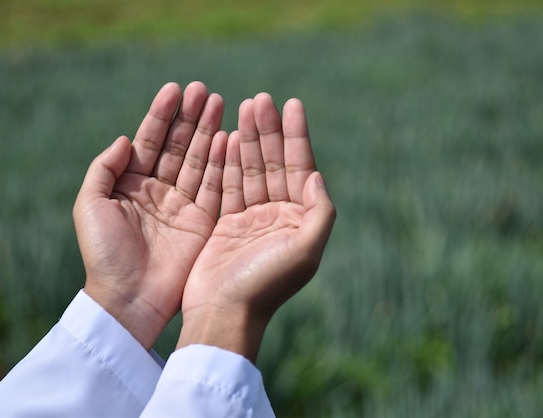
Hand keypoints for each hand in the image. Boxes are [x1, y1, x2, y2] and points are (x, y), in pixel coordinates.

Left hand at [73, 82, 227, 349]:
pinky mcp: (203, 221)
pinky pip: (215, 186)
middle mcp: (159, 191)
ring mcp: (182, 205)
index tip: (174, 90)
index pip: (149, 142)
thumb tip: (126, 139)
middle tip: (203, 90)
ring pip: (198, 160)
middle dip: (189, 117)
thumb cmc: (104, 253)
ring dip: (208, 132)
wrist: (128, 298)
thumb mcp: (90, 205)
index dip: (161, 115)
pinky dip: (222, 162)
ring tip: (219, 102)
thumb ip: (105, 169)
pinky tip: (229, 137)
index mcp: (131, 185)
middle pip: (177, 146)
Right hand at [177, 93, 335, 361]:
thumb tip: (316, 175)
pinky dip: (229, 161)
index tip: (293, 104)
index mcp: (301, 220)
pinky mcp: (227, 223)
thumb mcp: (305, 250)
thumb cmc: (266, 284)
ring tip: (245, 107)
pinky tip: (227, 137)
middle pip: (275, 163)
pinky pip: (229, 185)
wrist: (224, 313)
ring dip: (249, 139)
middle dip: (270, 131)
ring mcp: (253, 219)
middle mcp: (279, 216)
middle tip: (261, 100)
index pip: (301, 168)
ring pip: (252, 170)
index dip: (297, 136)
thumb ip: (319, 211)